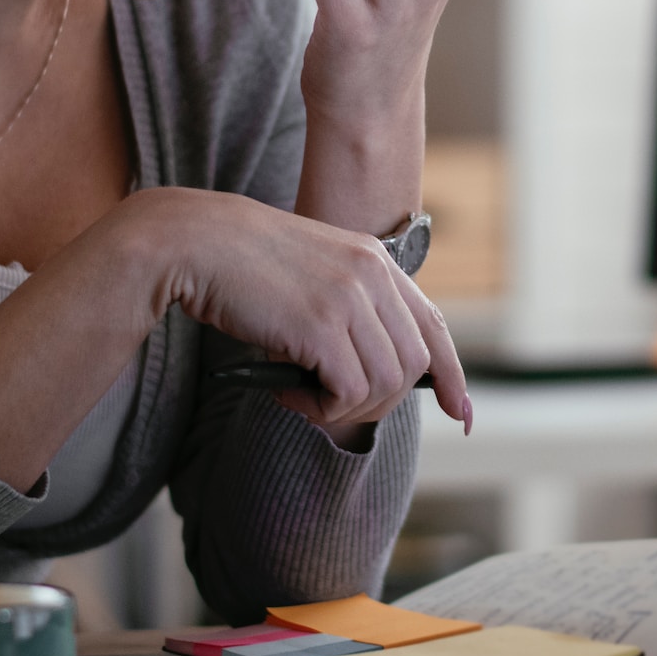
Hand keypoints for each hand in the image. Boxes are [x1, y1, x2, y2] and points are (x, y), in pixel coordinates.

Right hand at [136, 188, 471, 434]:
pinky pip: (347, 392)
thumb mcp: (313, 274)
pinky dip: (319, 408)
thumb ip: (350, 306)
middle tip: (329, 403)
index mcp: (375, 260)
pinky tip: (284, 392)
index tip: (460, 413)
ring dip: (343, 407)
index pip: (434, 325)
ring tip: (299, 395)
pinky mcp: (322, 325)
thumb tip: (377, 370)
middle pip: (414, 365)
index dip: (452, 375)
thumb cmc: (241, 265)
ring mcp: (349, 298)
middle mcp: (372, 275)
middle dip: (380, 401)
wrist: (196, 242)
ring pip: (385, 384)